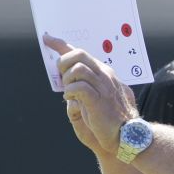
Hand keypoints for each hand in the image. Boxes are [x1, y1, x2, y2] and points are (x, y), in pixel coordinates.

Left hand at [43, 33, 138, 155]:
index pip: (81, 52)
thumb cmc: (110, 119)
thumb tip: (67, 81)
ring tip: (70, 92)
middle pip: (79, 54)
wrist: (126, 135)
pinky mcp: (98, 100)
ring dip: (68, 80)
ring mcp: (103, 87)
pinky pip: (79, 86)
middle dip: (64, 62)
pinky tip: (71, 98)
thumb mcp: (96, 97)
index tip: (47, 38)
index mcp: (104, 73)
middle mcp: (105, 76)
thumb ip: (84, 87)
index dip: (61, 44)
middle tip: (62, 78)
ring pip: (78, 68)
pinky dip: (70, 91)